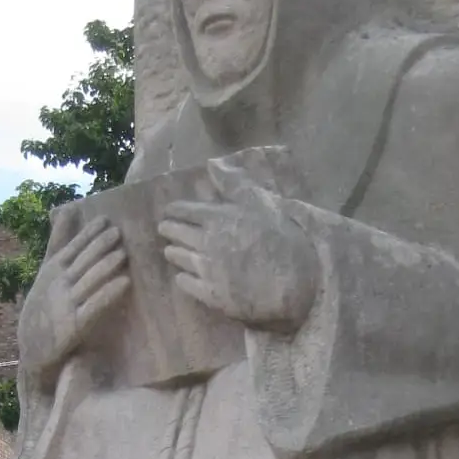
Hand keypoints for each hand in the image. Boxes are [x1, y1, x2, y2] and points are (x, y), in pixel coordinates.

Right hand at [19, 210, 129, 370]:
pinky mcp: (75, 326)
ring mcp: (66, 305)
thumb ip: (59, 241)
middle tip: (118, 232)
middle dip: (98, 247)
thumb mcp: (48, 269)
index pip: (72, 248)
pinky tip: (124, 283)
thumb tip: (68, 209)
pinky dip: (108, 294)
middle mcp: (59, 285)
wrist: (32, 346)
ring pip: (88, 282)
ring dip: (104, 267)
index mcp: (52, 270)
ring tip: (122, 254)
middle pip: (81, 262)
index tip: (105, 219)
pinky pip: (94, 307)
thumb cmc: (44, 303)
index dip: (87, 234)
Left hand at [157, 163, 318, 330]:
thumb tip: (211, 164)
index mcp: (216, 217)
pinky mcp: (210, 294)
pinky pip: (186, 283)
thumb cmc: (280, 237)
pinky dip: (182, 277)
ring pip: (178, 257)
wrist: (292, 281)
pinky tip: (183, 276)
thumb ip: (233, 184)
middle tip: (165, 228)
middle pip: (176, 233)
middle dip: (168, 229)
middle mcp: (205, 242)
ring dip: (173, 252)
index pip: (184, 210)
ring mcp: (206, 269)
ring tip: (171, 251)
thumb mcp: (260, 203)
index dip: (175, 210)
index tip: (170, 210)